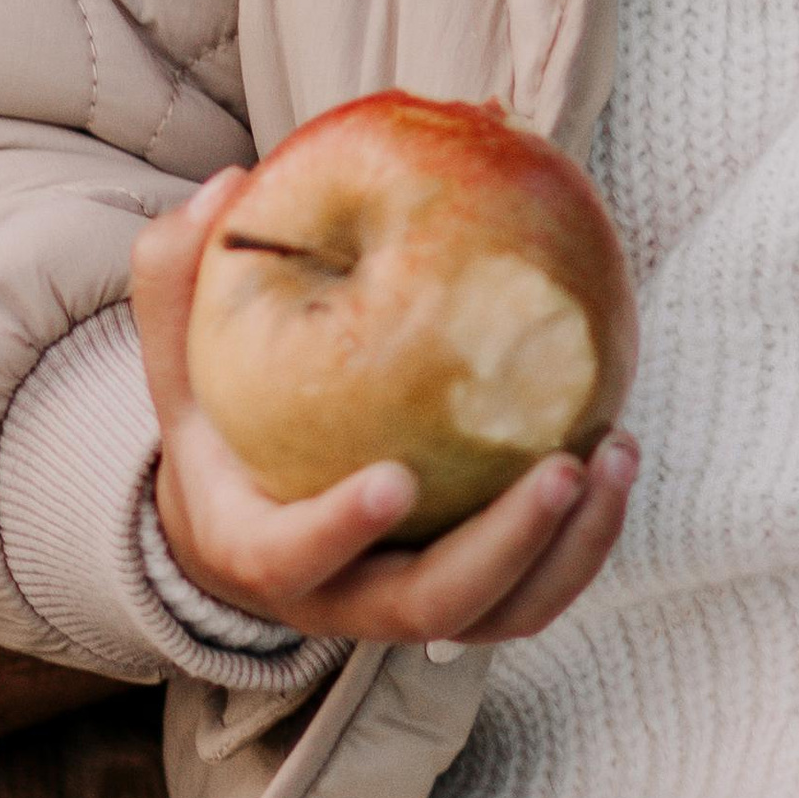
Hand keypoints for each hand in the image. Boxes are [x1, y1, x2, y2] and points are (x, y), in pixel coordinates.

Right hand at [133, 169, 638, 646]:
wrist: (248, 519)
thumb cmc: (218, 425)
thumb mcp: (181, 359)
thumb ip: (179, 277)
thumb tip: (226, 182)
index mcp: (257, 550)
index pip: (292, 559)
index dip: (340, 528)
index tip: (398, 477)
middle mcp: (339, 601)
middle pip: (428, 609)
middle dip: (503, 547)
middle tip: (560, 469)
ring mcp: (410, 609)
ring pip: (502, 614)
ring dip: (569, 548)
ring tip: (614, 454)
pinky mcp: (470, 601)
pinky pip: (539, 591)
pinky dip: (587, 539)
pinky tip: (618, 449)